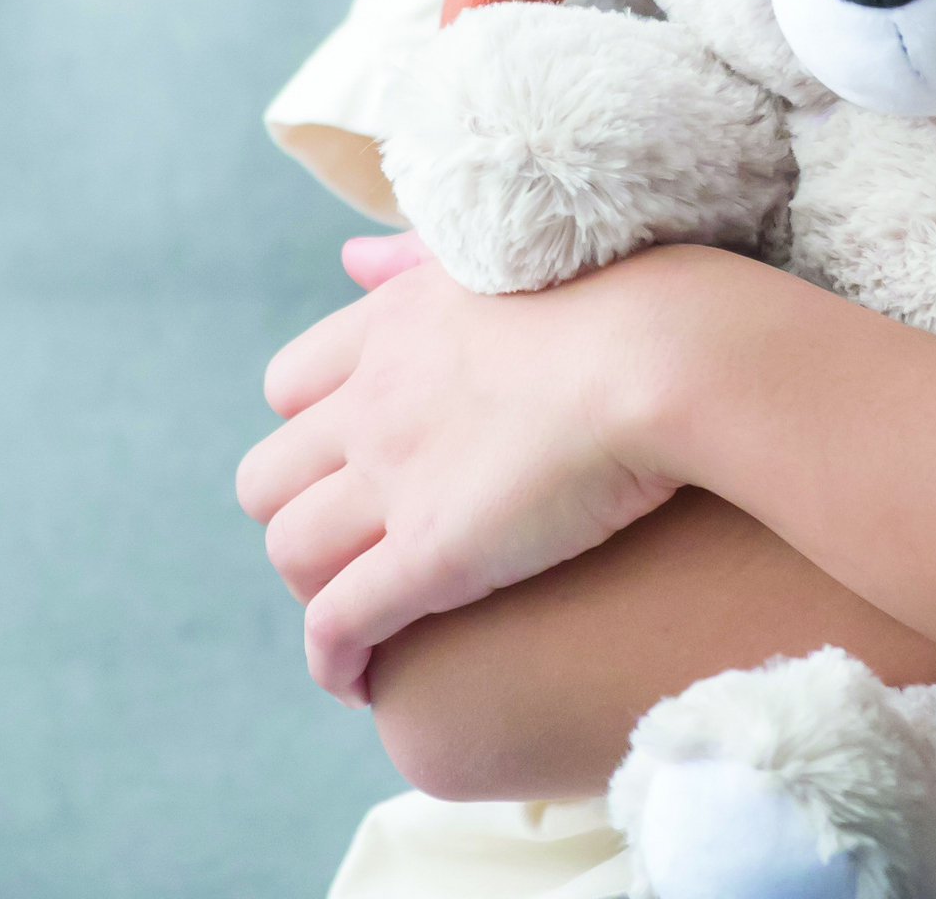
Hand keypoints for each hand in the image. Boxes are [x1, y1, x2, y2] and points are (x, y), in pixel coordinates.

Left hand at [236, 233, 701, 702]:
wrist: (665, 352)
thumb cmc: (620, 296)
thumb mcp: (494, 254)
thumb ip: (413, 258)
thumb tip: (348, 257)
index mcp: (390, 326)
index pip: (288, 388)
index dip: (311, 435)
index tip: (352, 469)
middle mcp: (372, 401)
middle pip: (270, 477)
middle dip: (298, 519)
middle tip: (354, 552)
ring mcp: (394, 480)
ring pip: (292, 554)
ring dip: (315, 592)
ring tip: (363, 620)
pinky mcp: (430, 555)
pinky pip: (339, 623)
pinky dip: (333, 659)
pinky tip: (357, 681)